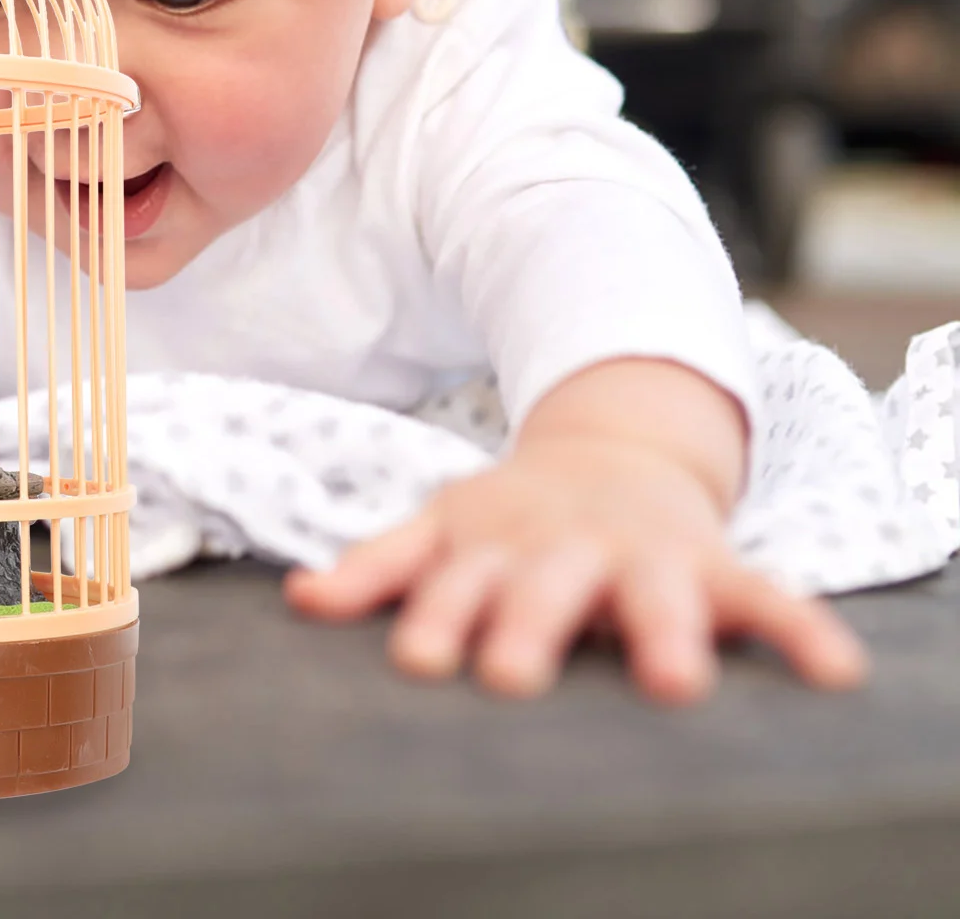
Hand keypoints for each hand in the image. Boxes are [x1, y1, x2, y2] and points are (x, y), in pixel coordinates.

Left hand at [285, 431, 868, 702]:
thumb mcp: (443, 526)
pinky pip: (764, 597)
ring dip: (664, 632)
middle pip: (545, 590)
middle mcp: (564, 550)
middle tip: (515, 677)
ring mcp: (639, 555)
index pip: (457, 584)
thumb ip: (377, 564)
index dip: (439, 617)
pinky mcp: (708, 565)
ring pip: (652, 594)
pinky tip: (834, 672)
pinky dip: (798, 629)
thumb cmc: (511, 516)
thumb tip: (299, 599)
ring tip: (674, 683)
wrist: (608, 451)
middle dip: (531, 627)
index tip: (422, 660)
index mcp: (493, 545)